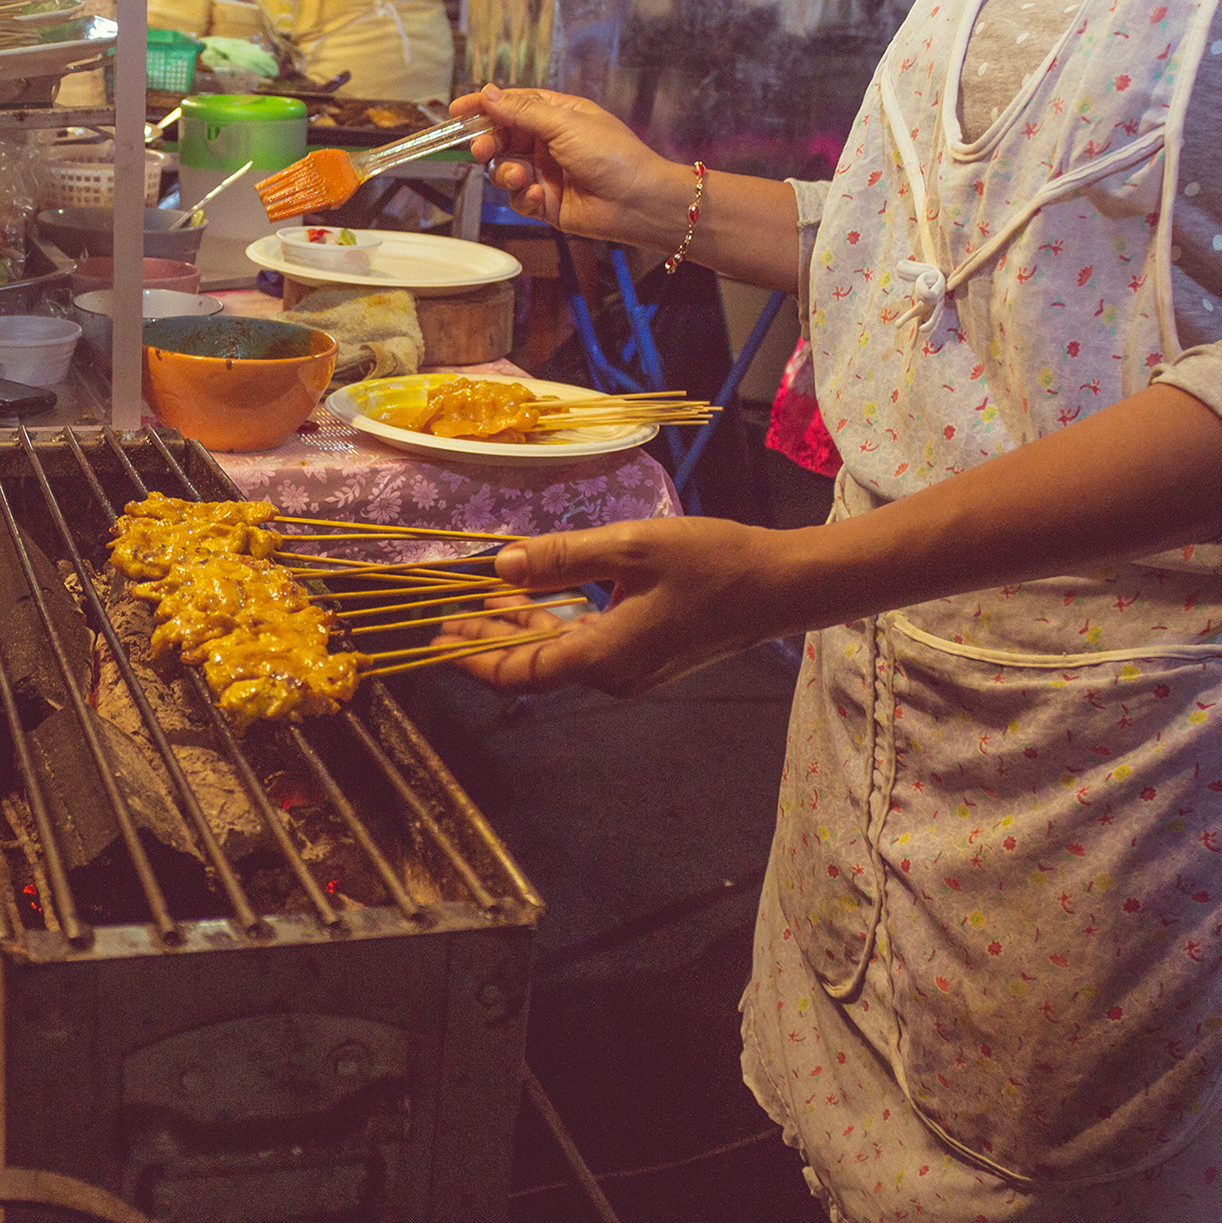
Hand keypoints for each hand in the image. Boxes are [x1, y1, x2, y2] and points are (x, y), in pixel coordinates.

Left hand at [431, 518, 792, 694]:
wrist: (781, 587)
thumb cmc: (712, 563)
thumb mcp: (631, 548)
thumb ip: (563, 557)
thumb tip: (502, 565)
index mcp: (603, 655)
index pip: (520, 671)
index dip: (475, 657)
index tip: (440, 639)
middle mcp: (612, 674)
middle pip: (534, 664)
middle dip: (488, 639)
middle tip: (448, 615)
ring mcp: (631, 669)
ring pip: (559, 652)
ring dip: (522, 627)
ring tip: (487, 598)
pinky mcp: (646, 655)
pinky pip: (586, 645)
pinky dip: (556, 623)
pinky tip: (540, 597)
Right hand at [448, 84, 687, 244]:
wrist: (636, 201)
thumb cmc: (613, 156)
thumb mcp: (565, 124)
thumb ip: (522, 112)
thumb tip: (489, 94)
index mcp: (557, 115)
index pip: (512, 105)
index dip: (484, 107)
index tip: (457, 111)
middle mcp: (548, 142)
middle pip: (502, 138)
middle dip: (489, 143)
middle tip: (481, 148)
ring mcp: (546, 172)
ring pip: (504, 169)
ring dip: (506, 172)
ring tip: (520, 178)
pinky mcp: (545, 201)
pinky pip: (517, 197)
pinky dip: (522, 196)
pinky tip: (537, 195)